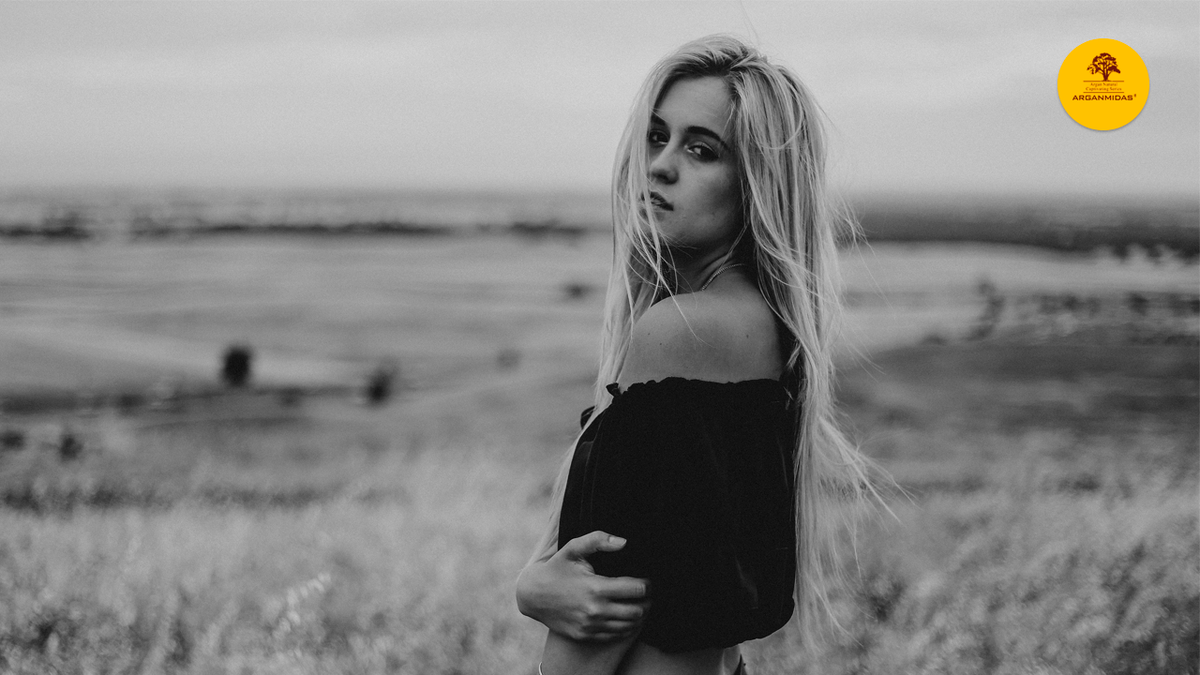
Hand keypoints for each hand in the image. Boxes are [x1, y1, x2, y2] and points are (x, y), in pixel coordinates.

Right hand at [516, 531, 649, 640]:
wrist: (532, 595)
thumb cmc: (556, 569)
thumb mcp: (573, 549)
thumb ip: (598, 540)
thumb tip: (624, 542)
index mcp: (596, 588)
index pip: (637, 590)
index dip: (647, 584)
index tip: (645, 579)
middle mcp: (595, 610)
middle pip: (638, 611)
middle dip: (645, 600)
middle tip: (644, 592)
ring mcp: (591, 626)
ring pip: (629, 625)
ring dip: (637, 614)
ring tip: (635, 603)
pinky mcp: (586, 635)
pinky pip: (615, 635)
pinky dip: (624, 626)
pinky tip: (622, 614)